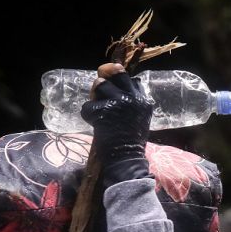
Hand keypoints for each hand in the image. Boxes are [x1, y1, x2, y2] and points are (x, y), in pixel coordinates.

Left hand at [80, 63, 152, 184]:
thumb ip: (131, 102)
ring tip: (97, 109)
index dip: (118, 79)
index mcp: (142, 100)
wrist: (127, 159)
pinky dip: (88, 115)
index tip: (113, 86)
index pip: (130, 78)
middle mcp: (132, 98)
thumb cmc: (131, 142)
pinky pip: (87, 105)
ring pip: (99, 85)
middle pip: (115, 72)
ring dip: (94, 96)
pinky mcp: (103, 112)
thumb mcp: (140, 118)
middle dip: (105, 75)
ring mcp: (118, 103)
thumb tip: (114, 86)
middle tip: (99, 86)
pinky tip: (94, 123)